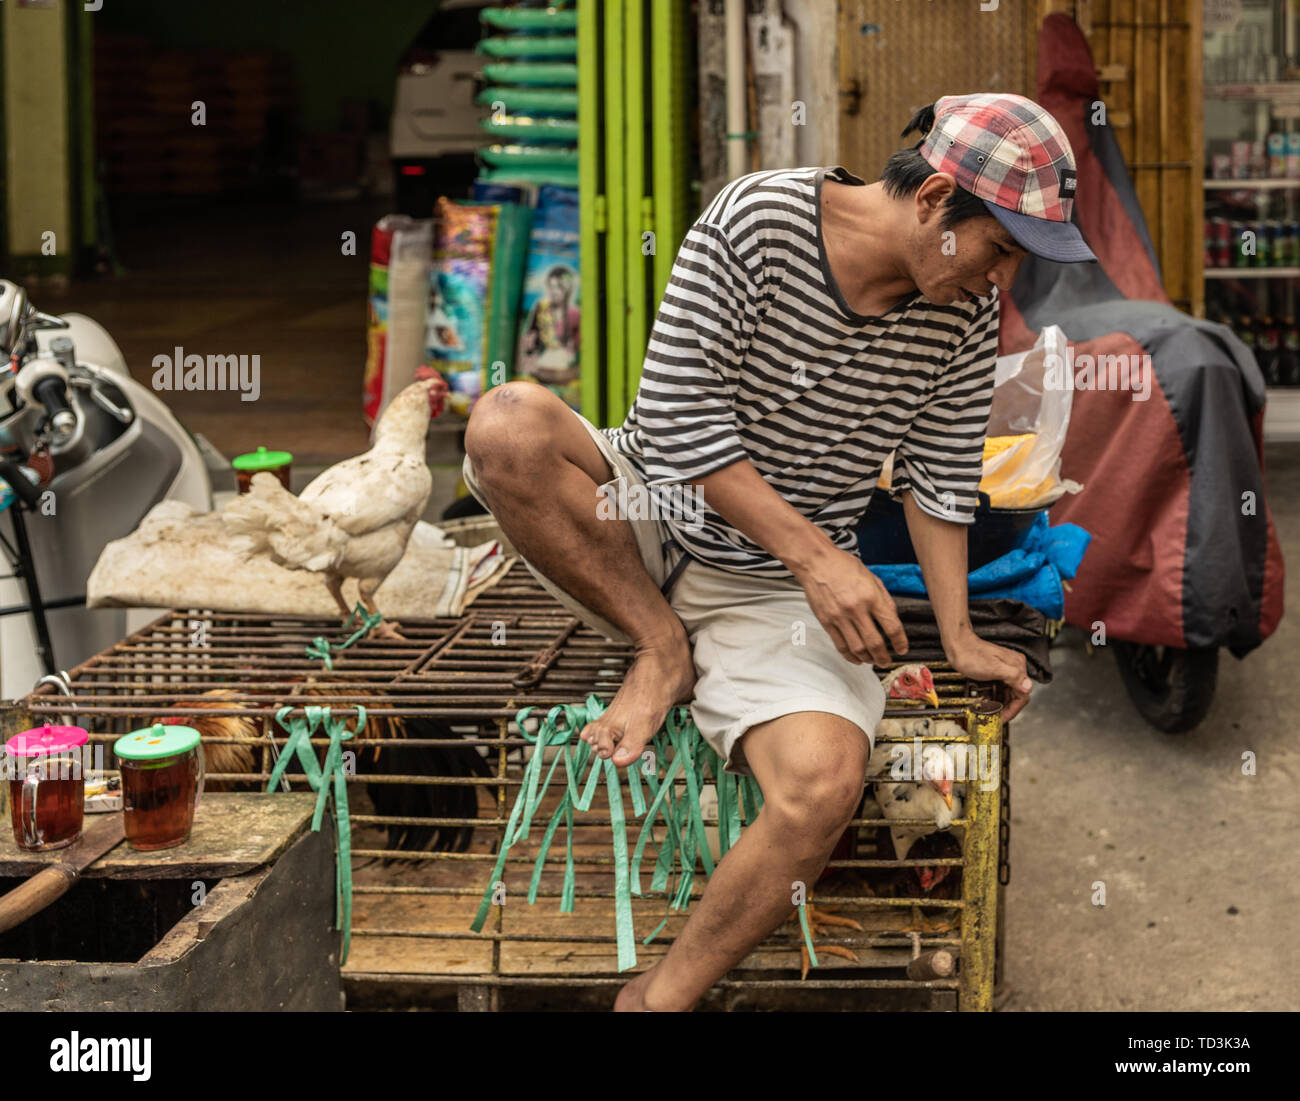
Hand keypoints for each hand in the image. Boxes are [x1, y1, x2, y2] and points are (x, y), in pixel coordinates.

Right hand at [792, 546, 908, 666]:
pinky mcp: (826, 622)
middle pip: (875, 643)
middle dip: (884, 657)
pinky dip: (850, 656)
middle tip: (887, 661)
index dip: (900, 642)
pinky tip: (857, 658)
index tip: (902, 649)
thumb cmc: (843, 566)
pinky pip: (840, 645)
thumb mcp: (872, 577)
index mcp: (871, 596)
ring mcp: (839, 617)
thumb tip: (893, 619)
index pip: (891, 626)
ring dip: (868, 659)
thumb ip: (884, 599)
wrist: (816, 562)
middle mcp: (856, 609)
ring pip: (857, 648)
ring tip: (873, 661)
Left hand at [944, 632, 1032, 720]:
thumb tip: (1028, 687)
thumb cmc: (972, 654)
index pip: (1023, 694)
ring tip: (992, 712)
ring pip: (1008, 693)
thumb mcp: (993, 667)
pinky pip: (1000, 688)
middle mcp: (1014, 668)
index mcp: (1017, 667)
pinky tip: (988, 702)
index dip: (1014, 709)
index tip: (1003, 718)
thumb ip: (1013, 676)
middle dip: (1007, 708)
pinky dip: (995, 697)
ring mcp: (1005, 670)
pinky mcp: (996, 672)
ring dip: (1001, 704)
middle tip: (997, 718)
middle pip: (1016, 695)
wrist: (957, 645)